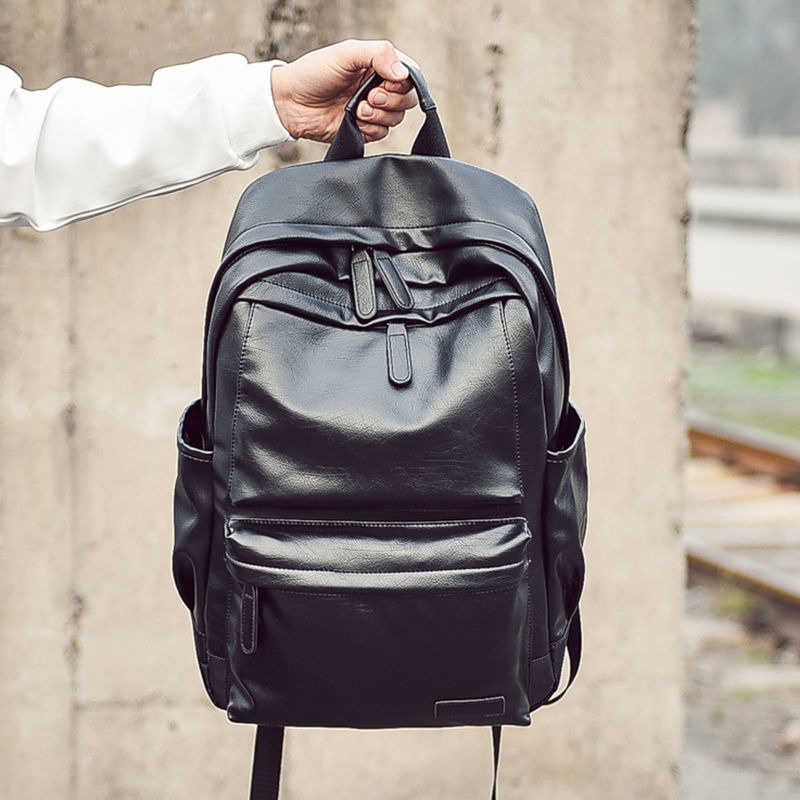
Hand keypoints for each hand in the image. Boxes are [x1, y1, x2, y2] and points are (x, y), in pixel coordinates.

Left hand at [270, 39, 417, 142]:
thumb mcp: (347, 53)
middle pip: (408, 100)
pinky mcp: (365, 129)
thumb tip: (404, 73)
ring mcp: (373, 110)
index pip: (409, 76)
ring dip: (378, 115)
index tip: (382, 82)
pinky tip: (354, 120)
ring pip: (397, 119)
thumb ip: (379, 54)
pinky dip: (370, 128)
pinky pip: (382, 134)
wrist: (291, 103)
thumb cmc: (314, 73)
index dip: (402, 83)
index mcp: (379, 65)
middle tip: (368, 97)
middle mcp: (379, 87)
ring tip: (357, 109)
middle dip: (390, 101)